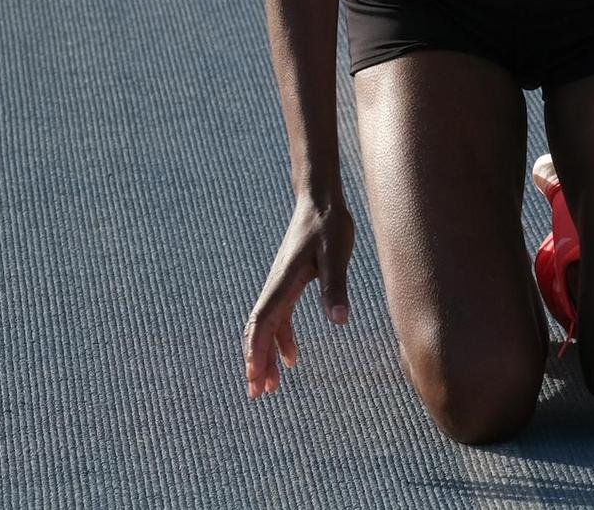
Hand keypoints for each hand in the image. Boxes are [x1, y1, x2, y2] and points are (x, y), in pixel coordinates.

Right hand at [243, 191, 354, 397]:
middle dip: (256, 362)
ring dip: (266, 356)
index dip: (257, 352)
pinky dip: (281, 339)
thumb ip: (335, 286)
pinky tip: (291, 357)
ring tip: (270, 386)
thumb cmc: (329, 225)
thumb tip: (339, 320)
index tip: (254, 378)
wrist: (319, 200)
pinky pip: (279, 318)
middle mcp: (276, 286)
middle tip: (257, 394)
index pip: (263, 323)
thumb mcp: (336, 254)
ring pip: (267, 327)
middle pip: (258, 331)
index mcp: (283, 282)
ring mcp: (281, 285)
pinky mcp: (290, 283)